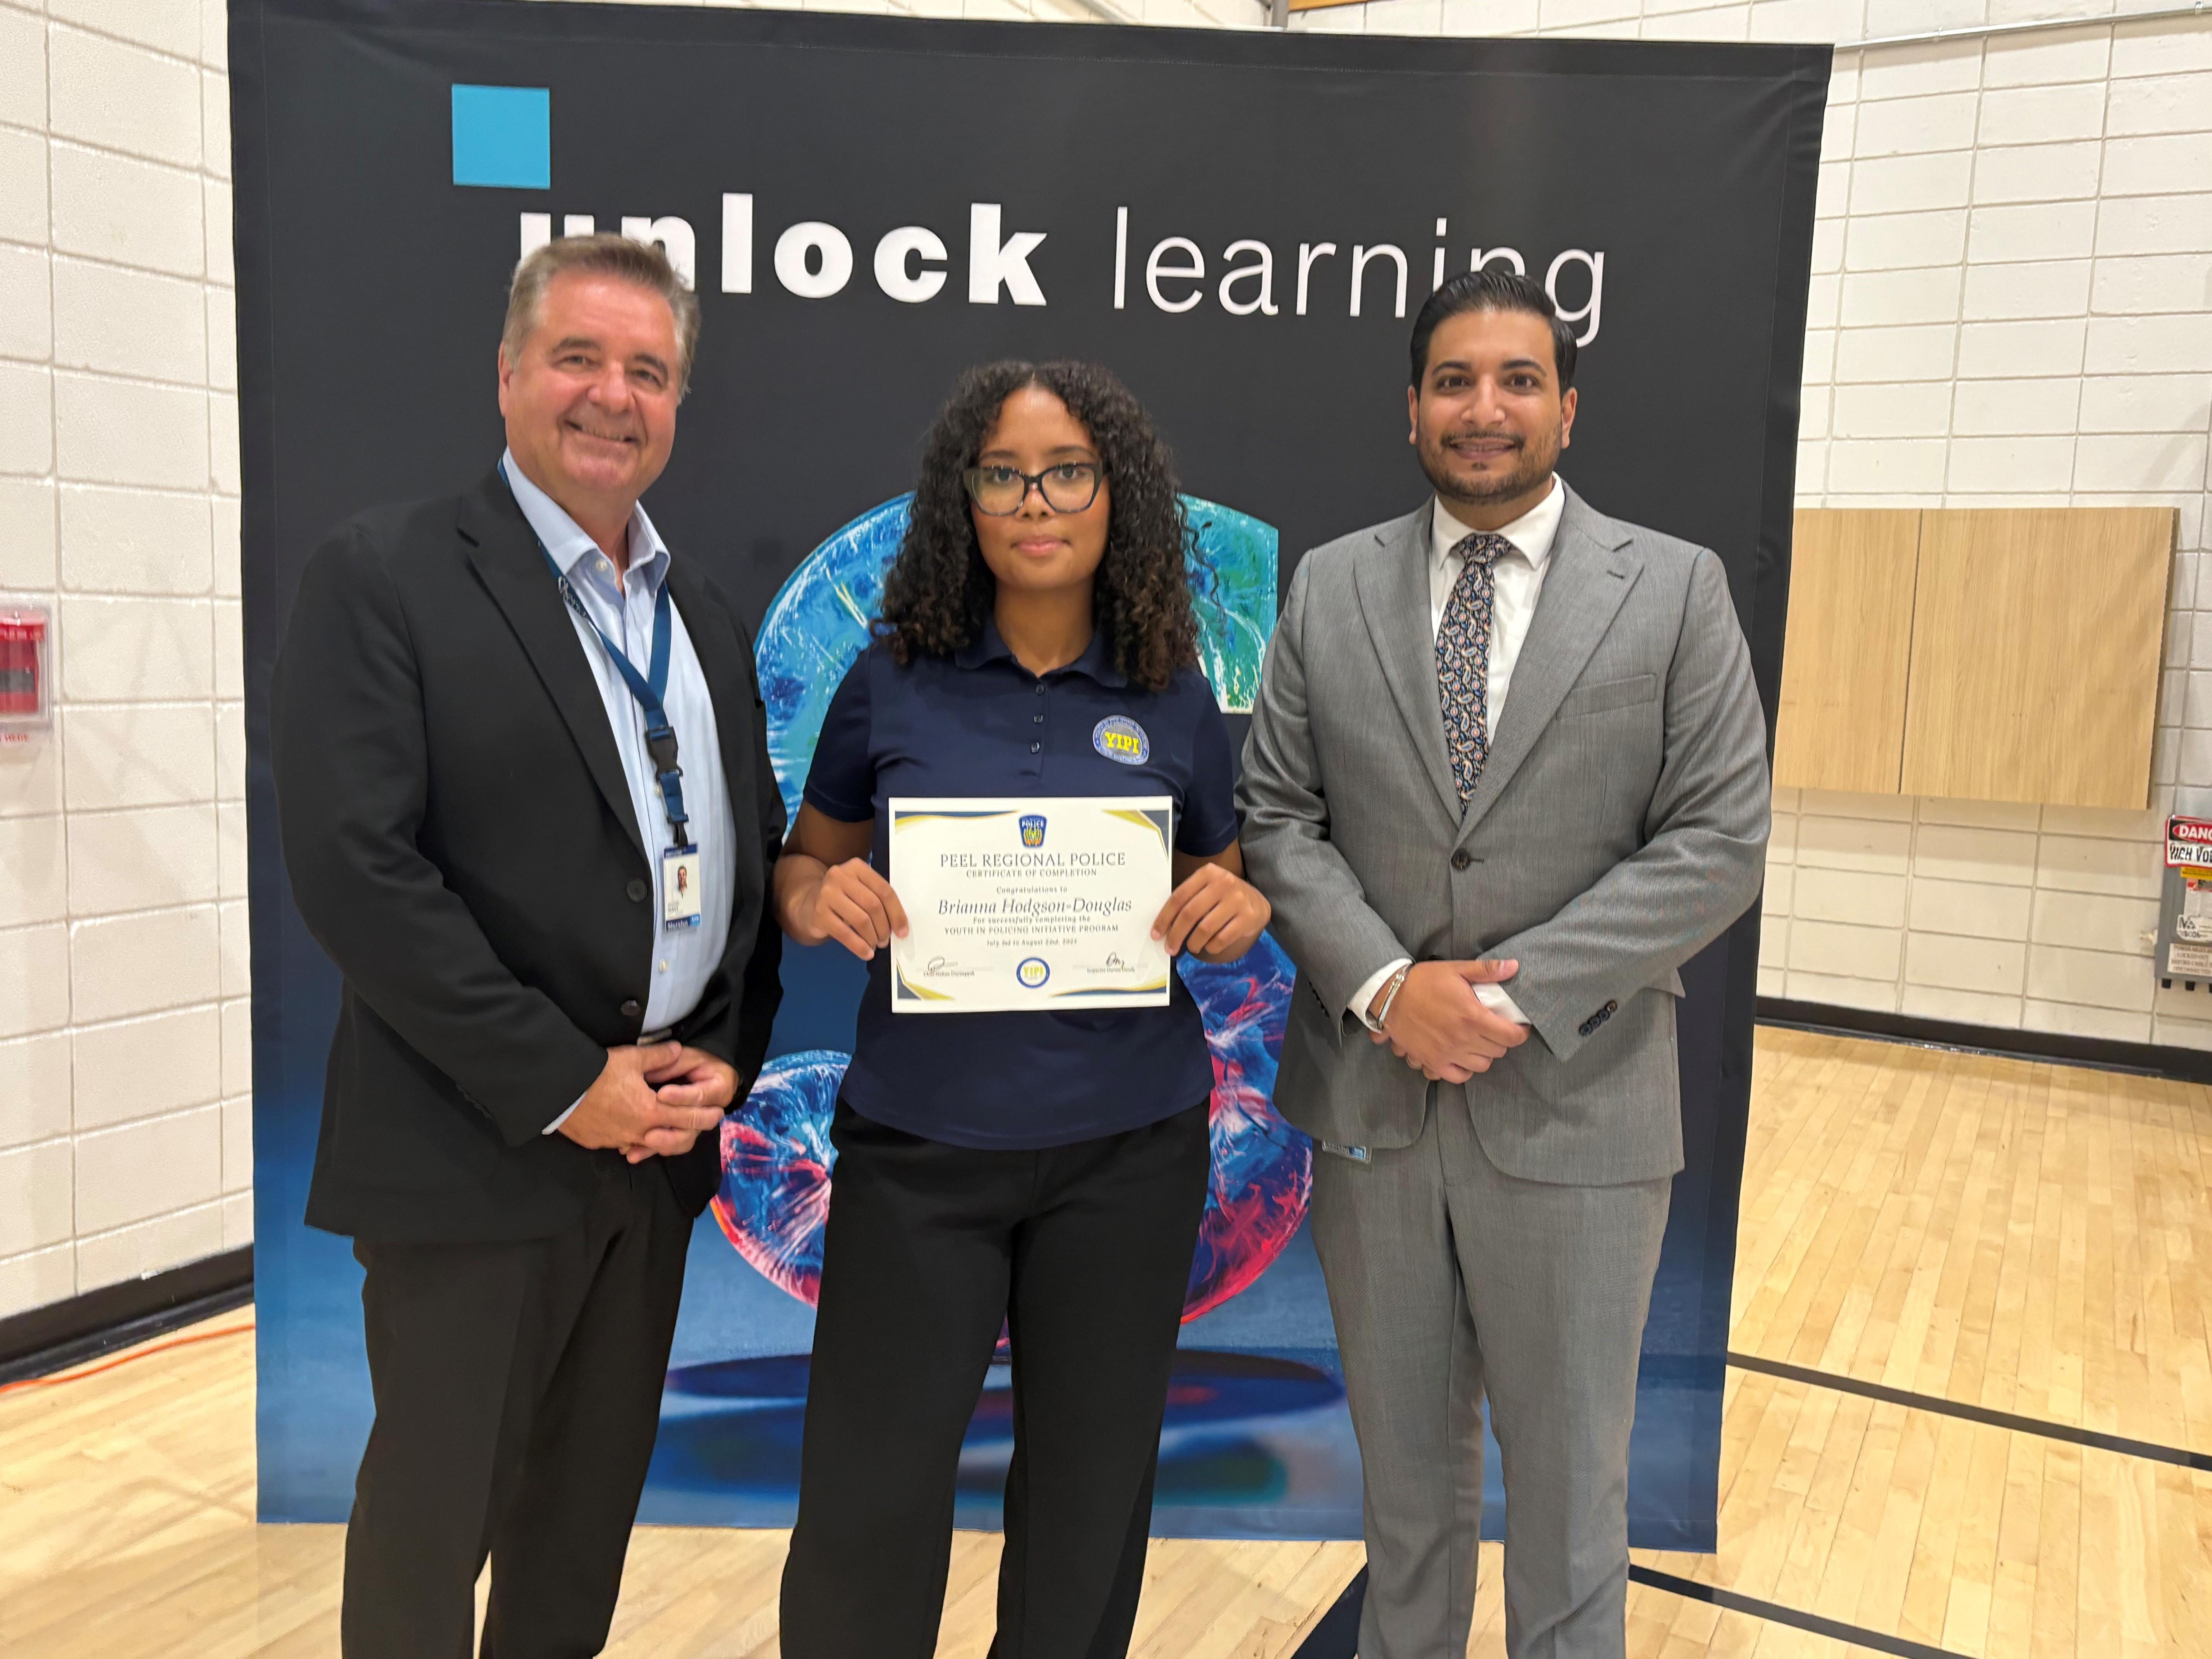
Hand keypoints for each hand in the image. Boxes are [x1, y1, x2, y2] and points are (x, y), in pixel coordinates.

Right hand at [557, 1042, 723, 1160]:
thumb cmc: (597, 1073)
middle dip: (690, 1130)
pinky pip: (624, 1144)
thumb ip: (660, 1055)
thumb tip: (679, 1049)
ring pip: (648, 1144)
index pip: (688, 1117)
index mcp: (651, 1112)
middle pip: (673, 1137)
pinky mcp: (600, 1143)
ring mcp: (618, 1141)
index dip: (706, 1115)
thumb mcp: (632, 1058)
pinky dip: (634, 1139)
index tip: (718, 1113)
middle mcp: (638, 1132)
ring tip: (668, 1128)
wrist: (558, 1090)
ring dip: (661, 1137)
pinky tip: (634, 1130)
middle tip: (701, 1123)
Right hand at [800, 858, 908, 960]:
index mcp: (856, 866)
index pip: (884, 890)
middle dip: (884, 927)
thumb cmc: (843, 897)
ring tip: (875, 945)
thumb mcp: (860, 889)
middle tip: (885, 940)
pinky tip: (865, 952)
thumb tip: (899, 926)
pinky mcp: (819, 913)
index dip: (897, 913)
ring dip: (872, 937)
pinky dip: (859, 946)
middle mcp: (840, 876)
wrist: (808, 902)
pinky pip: (845, 933)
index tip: (902, 931)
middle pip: (873, 905)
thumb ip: (878, 898)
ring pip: (861, 920)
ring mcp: (827, 894)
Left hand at [1152, 864, 1271, 962]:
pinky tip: (1209, 946)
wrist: (1257, 901)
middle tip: (1170, 949)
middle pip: (1190, 914)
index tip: (1156, 934)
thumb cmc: (1223, 896)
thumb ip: (1187, 900)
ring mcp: (1238, 900)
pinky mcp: (1249, 917)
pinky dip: (1211, 947)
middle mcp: (1224, 883)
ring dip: (1193, 944)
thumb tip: (1163, 927)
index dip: (1164, 918)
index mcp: (1208, 873)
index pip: (1179, 897)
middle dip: (1176, 935)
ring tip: (1191, 947)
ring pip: (1205, 929)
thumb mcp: (1206, 888)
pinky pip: (1221, 939)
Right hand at [1365, 960, 1525, 1082]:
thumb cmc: (1424, 981)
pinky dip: (1465, 1070)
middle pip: (1498, 1051)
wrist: (1390, 995)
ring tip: (1480, 1043)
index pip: (1511, 1036)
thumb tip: (1514, 966)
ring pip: (1481, 1065)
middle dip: (1502, 1040)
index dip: (1520, 1033)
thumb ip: (1486, 970)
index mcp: (1473, 1017)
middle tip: (1496, 1030)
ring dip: (1485, 1054)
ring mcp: (1447, 1053)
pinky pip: (1458, 1076)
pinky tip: (1463, 1057)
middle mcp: (1463, 1039)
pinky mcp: (1432, 1061)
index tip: (1519, 1027)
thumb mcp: (1456, 969)